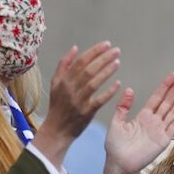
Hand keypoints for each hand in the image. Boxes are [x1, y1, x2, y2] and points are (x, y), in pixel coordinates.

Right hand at [33, 42, 121, 167]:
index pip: (80, 61)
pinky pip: (99, 100)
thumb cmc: (58, 105)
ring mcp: (78, 101)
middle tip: (117, 50)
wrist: (56, 130)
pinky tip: (118, 84)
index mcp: (63, 80)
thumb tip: (75, 48)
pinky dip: (109, 92)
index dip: (94, 51)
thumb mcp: (55, 84)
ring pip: (94, 83)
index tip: (107, 44)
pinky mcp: (86, 112)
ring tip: (118, 62)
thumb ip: (64, 65)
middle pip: (88, 70)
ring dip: (107, 71)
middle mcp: (70, 89)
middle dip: (103, 58)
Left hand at [104, 72, 173, 173]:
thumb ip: (123, 107)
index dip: (166, 86)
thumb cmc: (115, 146)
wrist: (119, 164)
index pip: (157, 97)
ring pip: (173, 111)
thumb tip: (129, 89)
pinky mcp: (163, 140)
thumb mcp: (116, 122)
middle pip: (168, 101)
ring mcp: (160, 130)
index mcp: (143, 116)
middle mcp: (154, 121)